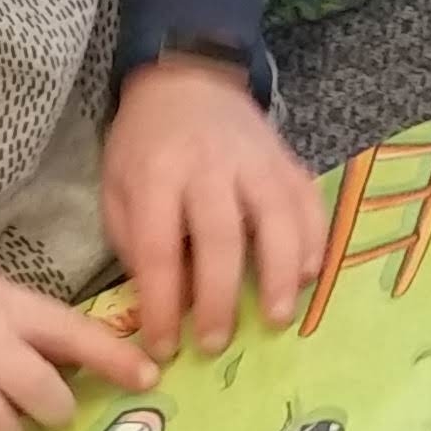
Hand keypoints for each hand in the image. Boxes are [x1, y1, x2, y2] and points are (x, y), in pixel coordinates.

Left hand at [100, 56, 316, 357]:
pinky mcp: (288, 161)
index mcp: (156, 174)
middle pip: (221, 237)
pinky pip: (309, 203)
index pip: (159, 248)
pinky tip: (306, 276)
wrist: (187, 82)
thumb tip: (166, 305)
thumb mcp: (117, 187)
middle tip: (216, 343)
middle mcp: (210, 166)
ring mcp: (256, 160)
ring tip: (278, 318)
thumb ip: (135, 243)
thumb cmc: (145, 146)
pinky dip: (313, 242)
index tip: (163, 347)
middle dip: (219, 297)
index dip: (161, 304)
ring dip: (278, 273)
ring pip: (277, 218)